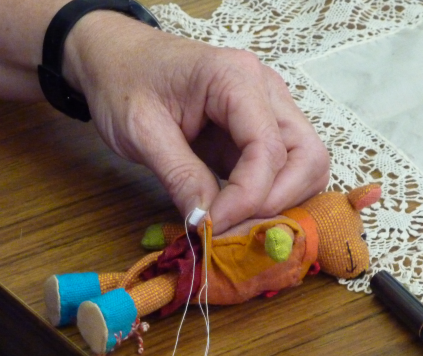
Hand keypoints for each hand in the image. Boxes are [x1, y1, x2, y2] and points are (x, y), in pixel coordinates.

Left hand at [65, 12, 329, 233]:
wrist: (116, 58)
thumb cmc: (124, 82)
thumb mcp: (141, 131)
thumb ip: (179, 175)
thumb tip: (207, 224)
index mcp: (236, 78)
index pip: (268, 148)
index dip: (247, 197)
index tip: (212, 227)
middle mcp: (265, 90)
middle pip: (307, 156)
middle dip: (277, 202)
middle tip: (233, 230)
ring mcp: (266, 108)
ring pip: (304, 164)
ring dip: (278, 201)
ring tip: (233, 224)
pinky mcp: (257, 129)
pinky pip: (281, 168)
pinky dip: (266, 196)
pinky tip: (234, 212)